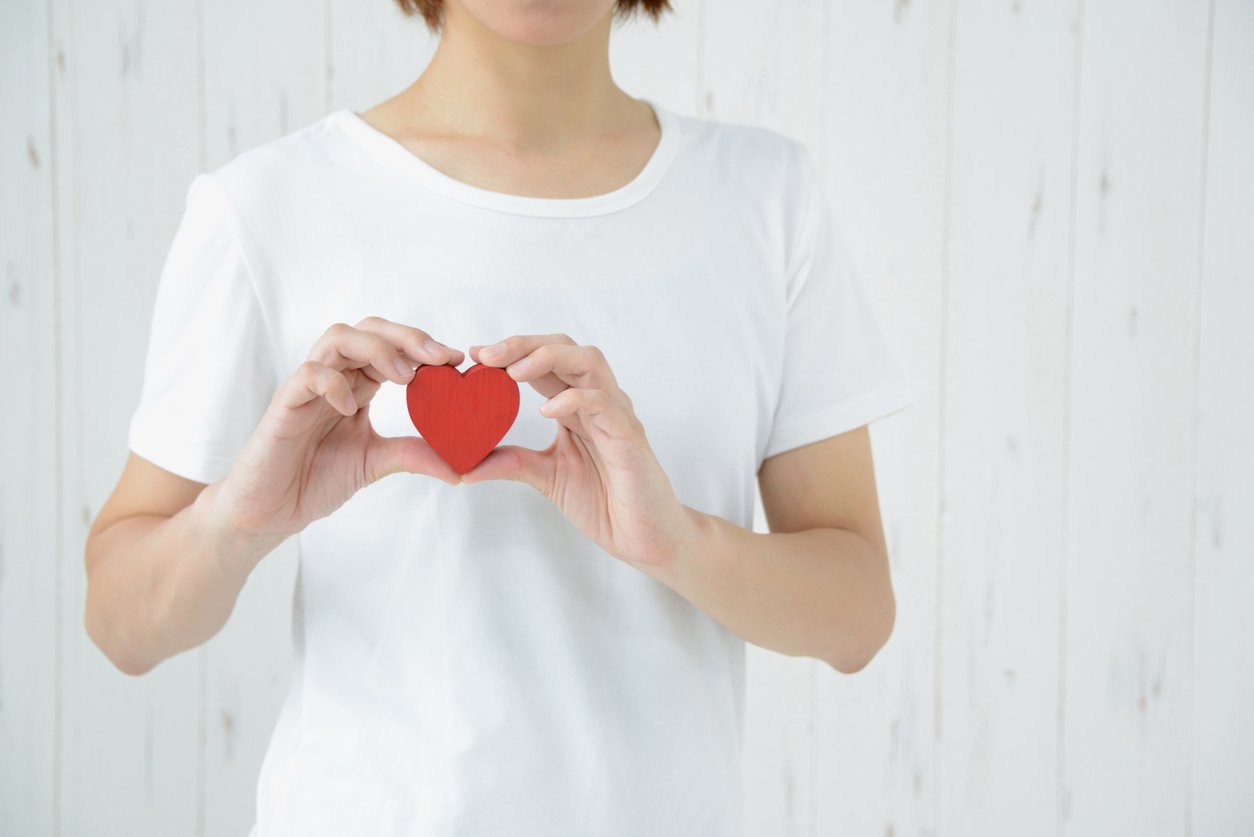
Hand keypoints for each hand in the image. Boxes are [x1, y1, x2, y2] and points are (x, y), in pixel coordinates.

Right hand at [212, 316, 464, 547]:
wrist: (270, 510)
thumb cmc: (315, 479)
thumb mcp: (376, 463)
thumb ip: (413, 456)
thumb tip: (460, 467)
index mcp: (358, 385)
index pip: (391, 347)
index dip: (423, 347)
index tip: (456, 361)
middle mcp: (335, 378)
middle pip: (368, 330)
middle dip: (407, 337)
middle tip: (439, 358)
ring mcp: (308, 387)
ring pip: (338, 338)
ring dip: (377, 349)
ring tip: (404, 377)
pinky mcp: (284, 404)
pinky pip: (308, 374)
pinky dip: (333, 382)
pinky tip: (351, 407)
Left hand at [460, 333, 694, 566]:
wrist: (644, 538)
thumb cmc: (605, 503)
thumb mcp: (546, 477)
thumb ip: (512, 463)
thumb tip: (465, 466)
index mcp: (576, 407)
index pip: (545, 363)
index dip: (511, 353)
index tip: (476, 355)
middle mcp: (597, 402)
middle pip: (565, 349)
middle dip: (524, 344)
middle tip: (487, 354)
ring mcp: (616, 415)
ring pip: (588, 362)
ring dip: (548, 358)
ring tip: (514, 371)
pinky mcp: (629, 437)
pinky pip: (604, 404)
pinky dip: (575, 399)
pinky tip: (547, 410)